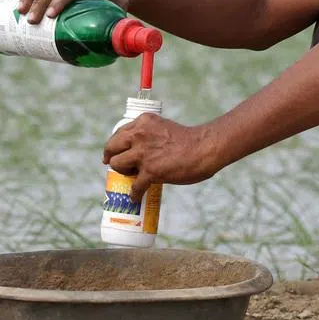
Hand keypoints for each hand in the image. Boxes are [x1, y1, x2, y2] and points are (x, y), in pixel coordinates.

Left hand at [103, 115, 224, 200]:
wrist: (205, 148)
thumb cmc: (190, 140)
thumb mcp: (164, 128)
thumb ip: (149, 135)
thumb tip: (139, 151)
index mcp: (144, 122)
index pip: (119, 133)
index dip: (116, 145)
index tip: (115, 152)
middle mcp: (139, 135)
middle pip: (112, 148)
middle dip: (112, 157)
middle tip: (117, 165)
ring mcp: (143, 154)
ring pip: (117, 165)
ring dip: (124, 173)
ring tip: (134, 176)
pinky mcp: (150, 171)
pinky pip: (135, 186)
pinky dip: (135, 193)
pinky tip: (136, 197)